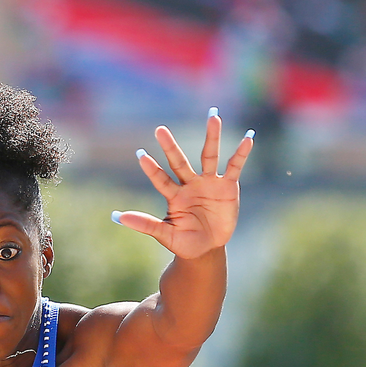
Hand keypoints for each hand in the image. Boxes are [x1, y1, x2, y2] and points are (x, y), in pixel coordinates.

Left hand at [112, 112, 252, 258]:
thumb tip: (117, 217)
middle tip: (159, 129)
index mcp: (174, 196)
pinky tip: (248, 138)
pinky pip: (234, 167)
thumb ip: (144, 224)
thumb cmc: (184, 243)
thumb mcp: (165, 235)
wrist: (207, 250)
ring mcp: (208, 183)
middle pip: (179, 162)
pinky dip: (241, 154)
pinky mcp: (227, 187)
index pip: (160, 179)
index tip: (140, 154)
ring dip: (212, 137)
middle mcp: (190, 185)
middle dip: (170, 147)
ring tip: (214, 116)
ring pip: (209, 156)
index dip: (151, 169)